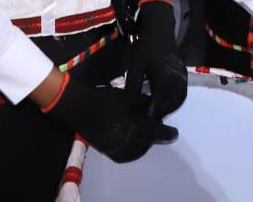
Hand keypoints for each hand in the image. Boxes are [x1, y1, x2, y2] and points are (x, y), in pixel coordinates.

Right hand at [41, 74, 176, 162]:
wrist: (79, 106)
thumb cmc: (104, 98)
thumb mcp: (128, 97)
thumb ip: (144, 104)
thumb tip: (155, 107)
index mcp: (136, 126)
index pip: (159, 133)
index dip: (168, 133)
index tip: (174, 132)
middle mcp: (129, 141)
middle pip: (149, 141)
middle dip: (155, 134)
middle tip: (155, 125)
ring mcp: (118, 147)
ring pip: (139, 149)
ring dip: (145, 142)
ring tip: (144, 132)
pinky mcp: (109, 151)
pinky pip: (127, 155)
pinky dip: (134, 150)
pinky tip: (134, 142)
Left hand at [125, 0, 187, 118]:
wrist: (160, 30)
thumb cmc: (145, 48)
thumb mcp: (135, 67)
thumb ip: (132, 87)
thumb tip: (128, 105)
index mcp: (165, 77)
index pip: (160, 103)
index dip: (152, 114)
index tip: (143, 123)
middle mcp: (177, 79)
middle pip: (171, 104)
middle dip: (160, 113)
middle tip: (148, 121)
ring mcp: (183, 77)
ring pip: (178, 100)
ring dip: (168, 108)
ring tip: (155, 114)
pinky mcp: (184, 75)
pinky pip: (181, 93)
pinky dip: (174, 101)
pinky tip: (163, 103)